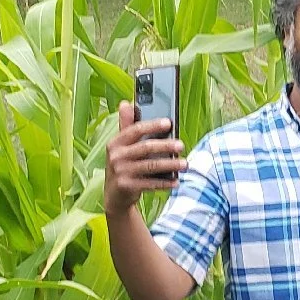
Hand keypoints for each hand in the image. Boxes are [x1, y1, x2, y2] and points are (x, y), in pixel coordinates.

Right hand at [104, 102, 186, 217]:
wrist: (114, 196)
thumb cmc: (123, 166)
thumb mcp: (121, 147)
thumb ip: (126, 126)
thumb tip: (126, 103)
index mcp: (115, 142)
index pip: (135, 130)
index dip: (152, 125)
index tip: (169, 123)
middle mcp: (116, 156)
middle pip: (145, 147)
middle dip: (165, 145)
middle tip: (181, 145)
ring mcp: (120, 172)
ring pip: (150, 166)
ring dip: (170, 165)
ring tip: (185, 163)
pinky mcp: (126, 186)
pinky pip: (150, 183)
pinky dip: (164, 182)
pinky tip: (176, 181)